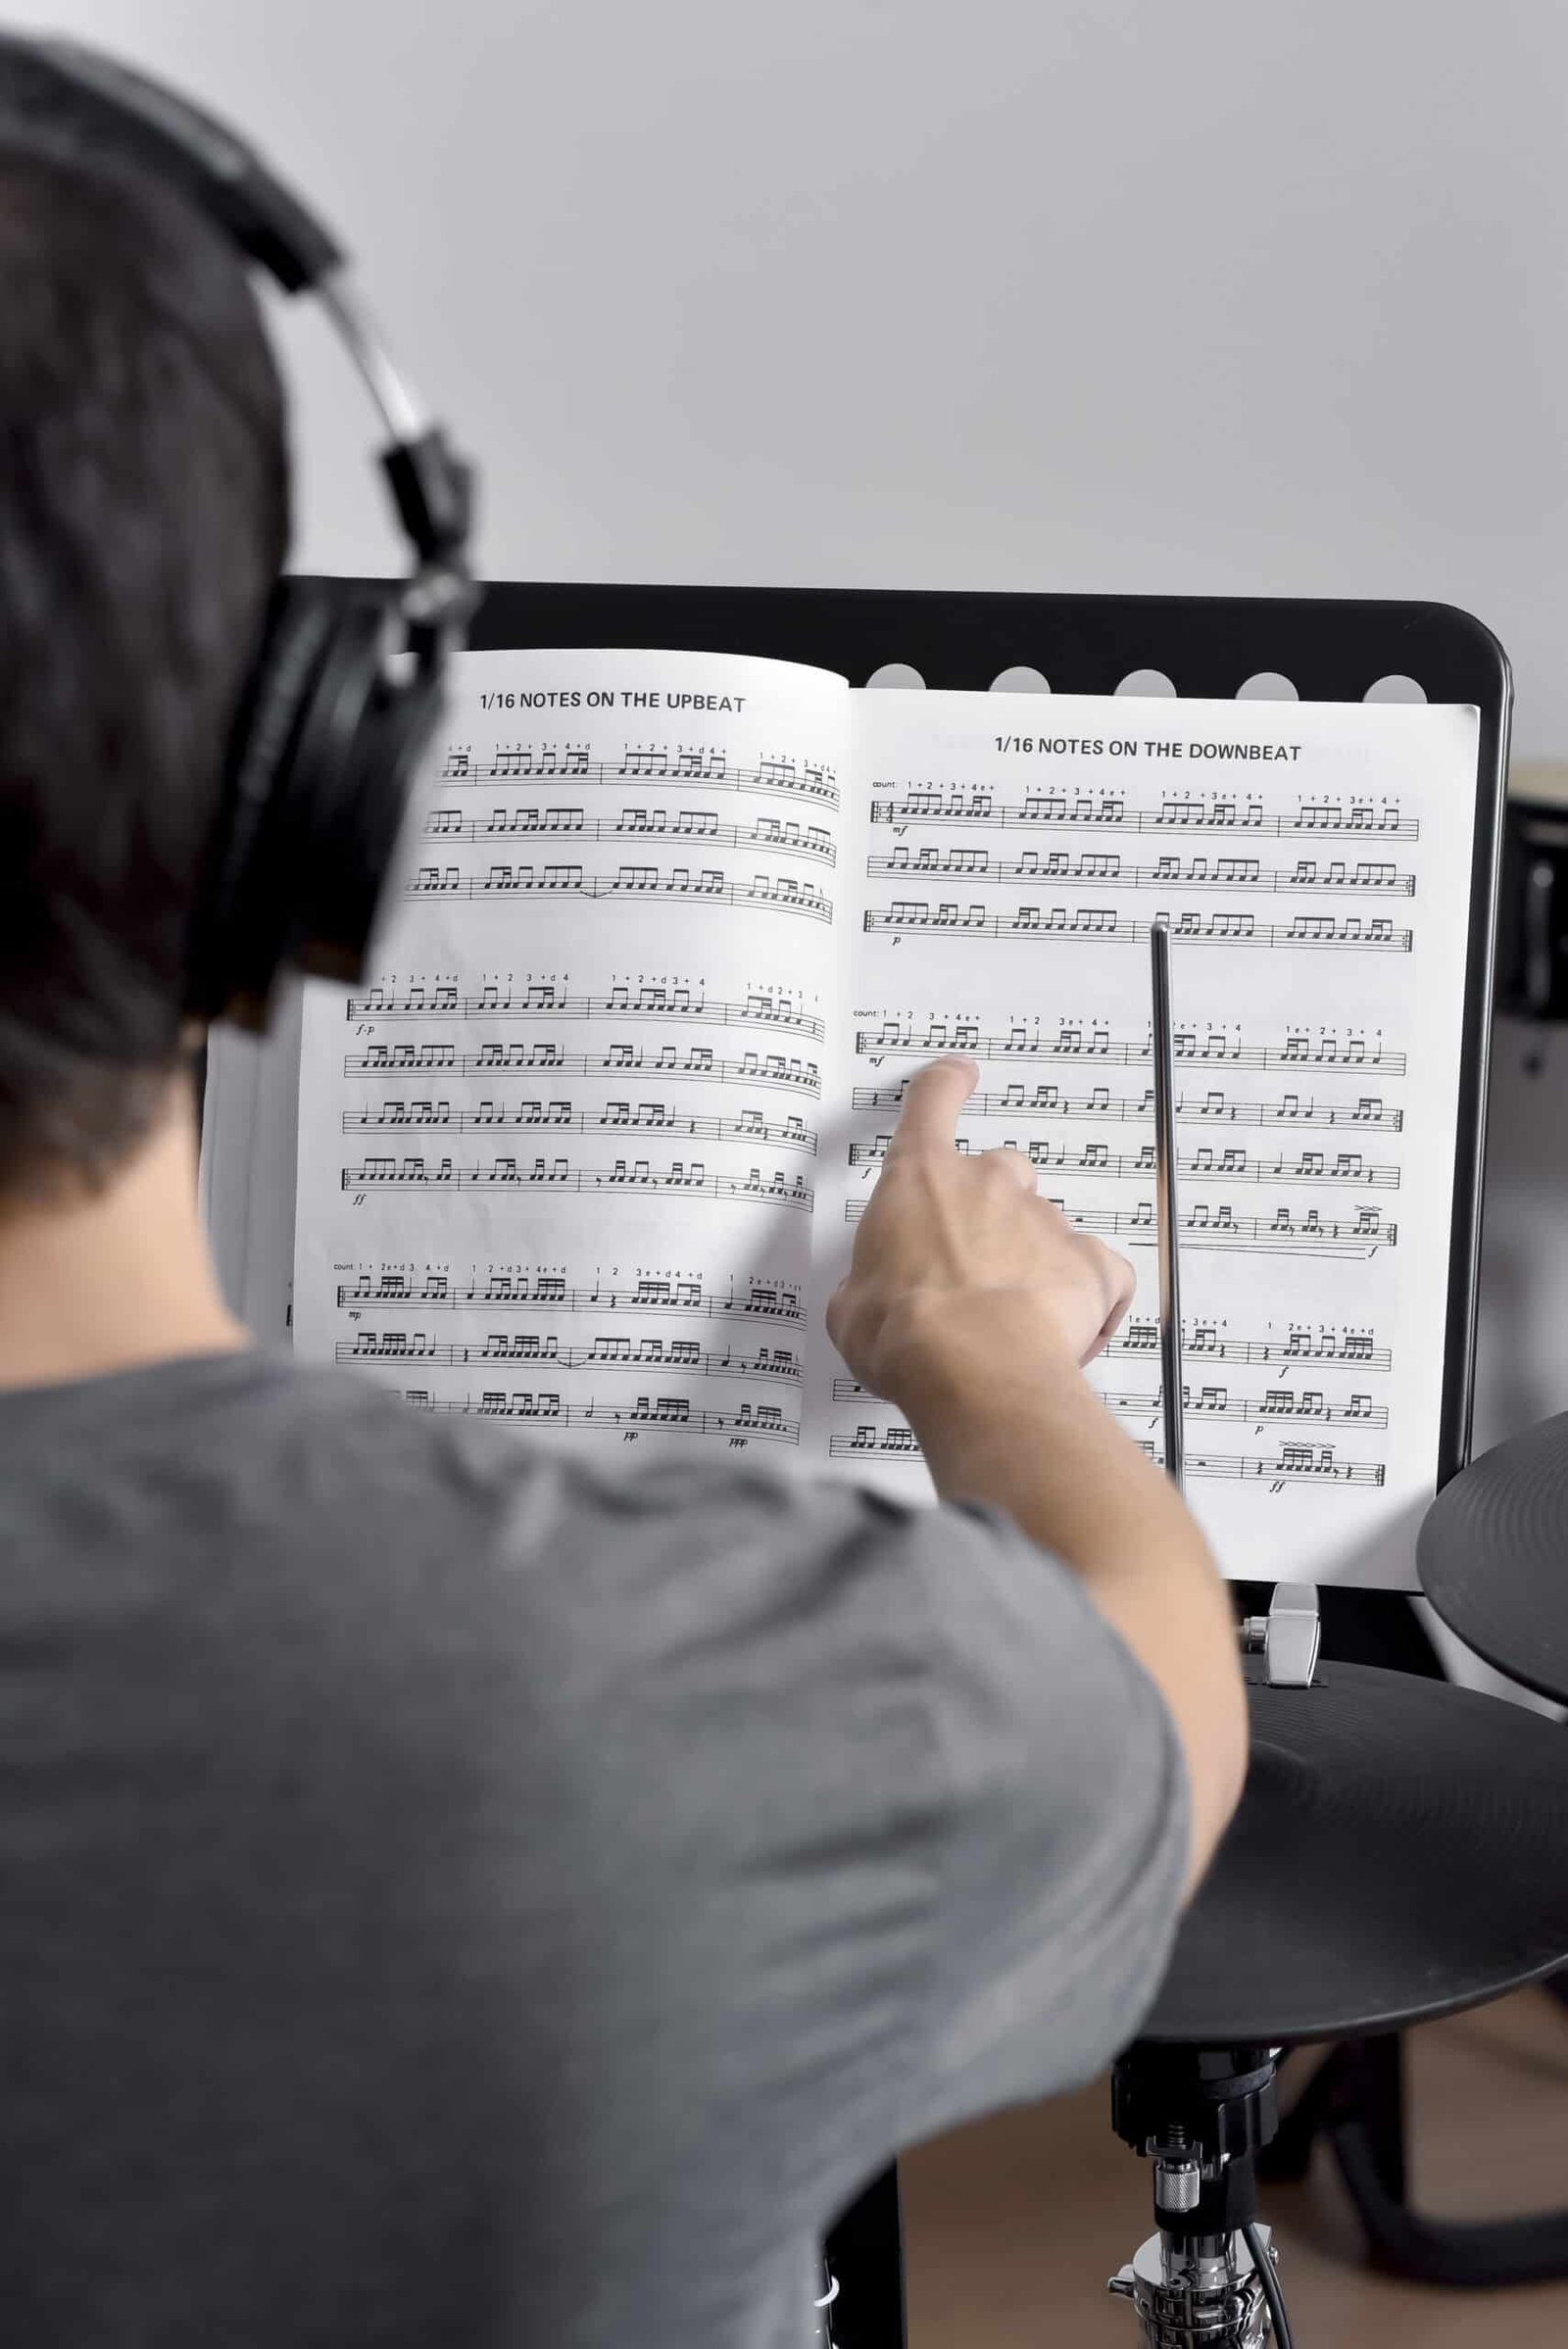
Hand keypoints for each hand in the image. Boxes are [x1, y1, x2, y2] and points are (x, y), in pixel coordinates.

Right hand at [827, 1056, 1135, 1406]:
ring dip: (1031, 1261)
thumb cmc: (904, 1333)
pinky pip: (1099, 1271)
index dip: (945, 1085)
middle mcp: (988, 1184)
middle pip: (1001, 1170)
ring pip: (1046, 1227)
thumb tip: (871, 1298)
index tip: (956, 1076)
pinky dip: (1089, 1295)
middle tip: (970, 1262)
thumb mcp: (850, 1307)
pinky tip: (1070, 1331)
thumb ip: (866, 1284)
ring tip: (1010, 1320)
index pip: (931, 1104)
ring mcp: (1045, 1220)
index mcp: (920, 1180)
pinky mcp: (1090, 1264)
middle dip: (990, 1209)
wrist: (975, 1368)